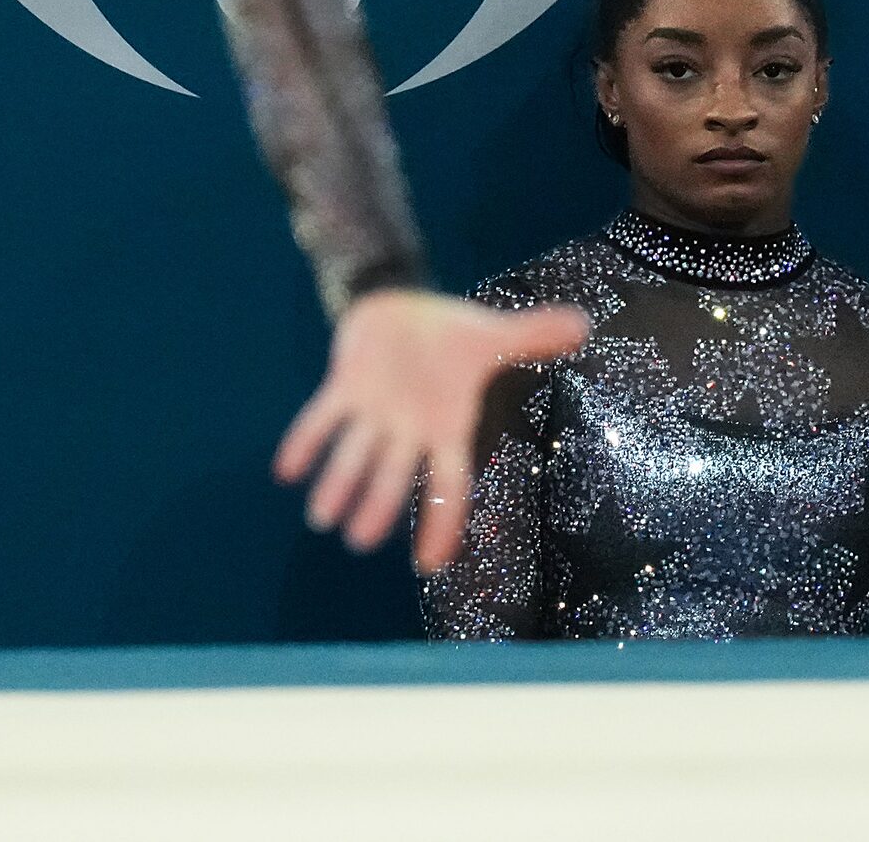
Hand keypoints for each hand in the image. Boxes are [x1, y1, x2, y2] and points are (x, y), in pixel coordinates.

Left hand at [272, 289, 588, 570]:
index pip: (450, 484)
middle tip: (358, 541)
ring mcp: (374, 411)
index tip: (428, 564)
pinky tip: (285, 469)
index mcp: (447, 428)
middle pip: (394, 476)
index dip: (441, 522)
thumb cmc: (450, 334)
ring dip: (337, 482)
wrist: (401, 305)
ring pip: (354, 453)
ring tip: (320, 517)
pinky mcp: (344, 386)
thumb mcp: (493, 334)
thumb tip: (584, 324)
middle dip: (378, 506)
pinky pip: (321, 417)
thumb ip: (533, 335)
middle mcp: (408, 430)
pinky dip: (304, 441)